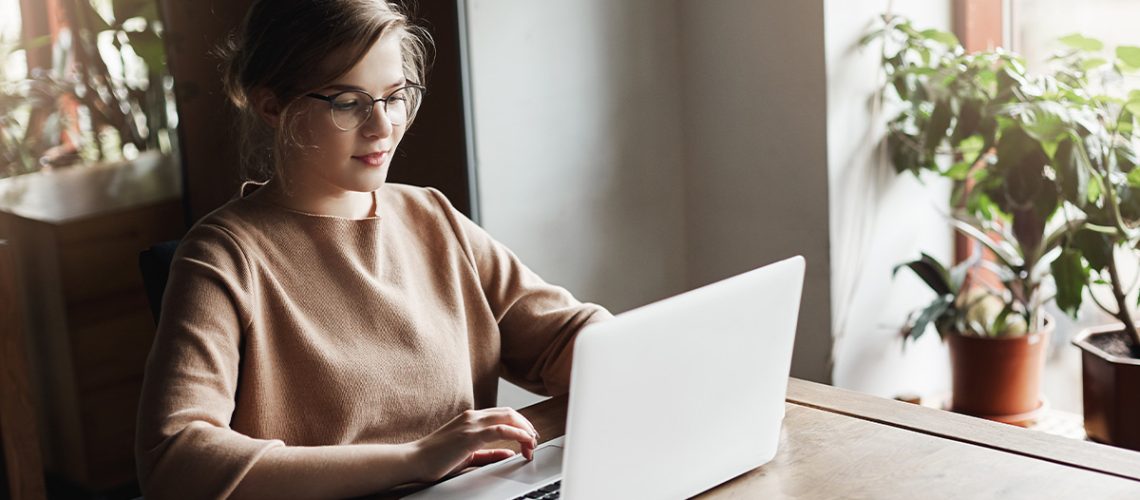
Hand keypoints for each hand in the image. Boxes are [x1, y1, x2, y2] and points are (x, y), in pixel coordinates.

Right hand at [411, 407, 539, 481]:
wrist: (413, 460)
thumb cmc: (435, 460)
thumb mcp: (468, 456)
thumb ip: (489, 455)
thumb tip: (510, 453)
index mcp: (471, 419)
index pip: (503, 415)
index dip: (520, 425)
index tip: (529, 439)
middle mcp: (473, 417)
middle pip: (510, 412)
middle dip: (527, 426)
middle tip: (534, 442)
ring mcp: (471, 424)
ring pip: (508, 417)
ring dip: (525, 430)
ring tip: (532, 444)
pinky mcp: (470, 435)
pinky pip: (501, 430)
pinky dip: (517, 434)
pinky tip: (525, 442)